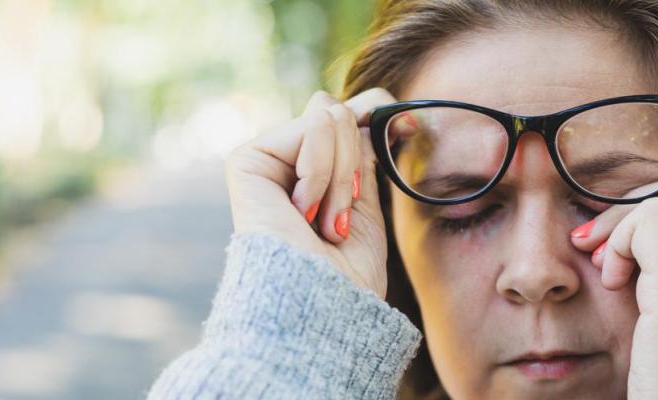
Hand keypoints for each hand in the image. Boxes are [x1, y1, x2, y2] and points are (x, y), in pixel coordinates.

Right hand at [225, 88, 399, 298]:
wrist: (321, 306)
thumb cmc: (347, 271)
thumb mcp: (364, 201)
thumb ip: (362, 152)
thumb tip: (377, 106)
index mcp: (312, 172)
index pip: (346, 115)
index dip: (377, 112)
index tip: (409, 127)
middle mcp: (286, 162)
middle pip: (339, 111)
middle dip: (356, 165)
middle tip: (343, 217)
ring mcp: (266, 160)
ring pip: (330, 116)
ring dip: (342, 178)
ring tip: (326, 222)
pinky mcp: (247, 160)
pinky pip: (312, 128)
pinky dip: (323, 173)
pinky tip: (302, 212)